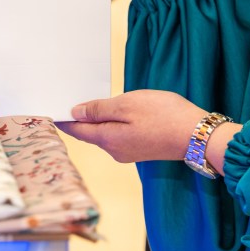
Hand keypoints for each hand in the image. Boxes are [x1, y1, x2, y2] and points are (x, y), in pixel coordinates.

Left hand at [56, 90, 205, 163]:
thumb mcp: (127, 104)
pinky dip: (112, 123)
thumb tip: (75, 113)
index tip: (51, 109)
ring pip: (104, 134)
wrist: (198, 135)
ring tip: (90, 100)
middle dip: (78, 118)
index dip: (62, 119)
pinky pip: (118, 135)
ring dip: (97, 119)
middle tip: (68, 98)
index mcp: (107, 140)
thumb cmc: (163, 115)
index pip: (76, 131)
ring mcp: (128, 152)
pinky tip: (115, 110)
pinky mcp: (141, 148)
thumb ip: (99, 109)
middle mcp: (114, 151)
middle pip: (89, 134)